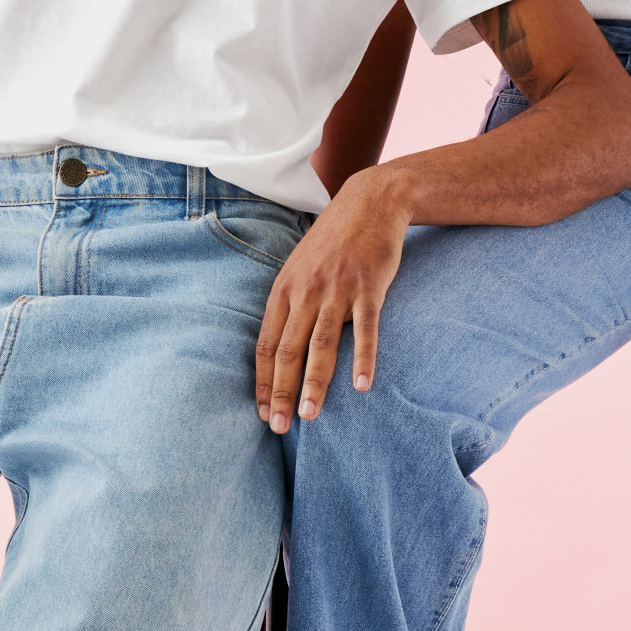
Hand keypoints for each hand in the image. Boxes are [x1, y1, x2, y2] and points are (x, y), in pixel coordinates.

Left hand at [255, 170, 410, 433]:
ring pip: (320, 345)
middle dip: (280, 392)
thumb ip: (291, 303)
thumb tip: (278, 348)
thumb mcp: (301, 267)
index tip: (260, 413)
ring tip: (309, 416)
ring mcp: (337, 289)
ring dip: (314, 384)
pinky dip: (363, 358)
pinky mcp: (368, 287)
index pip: (265, 344)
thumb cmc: (334, 240)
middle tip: (278, 428)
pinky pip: (365, 329)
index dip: (261, 381)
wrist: (370, 201)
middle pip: (287, 350)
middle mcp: (306, 291)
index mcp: (284, 289)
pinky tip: (362, 385)